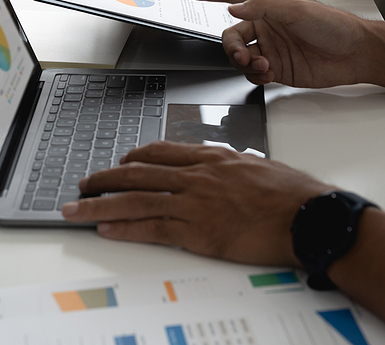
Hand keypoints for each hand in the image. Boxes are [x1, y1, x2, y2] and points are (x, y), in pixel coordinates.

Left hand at [61, 141, 331, 265]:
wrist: (306, 214)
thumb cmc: (291, 193)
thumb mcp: (257, 167)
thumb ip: (233, 168)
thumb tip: (226, 171)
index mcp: (212, 157)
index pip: (161, 152)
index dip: (134, 158)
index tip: (120, 162)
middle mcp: (198, 176)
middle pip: (138, 173)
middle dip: (105, 178)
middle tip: (85, 183)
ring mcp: (195, 202)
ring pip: (136, 200)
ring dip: (101, 204)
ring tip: (77, 208)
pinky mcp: (198, 231)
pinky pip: (152, 228)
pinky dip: (125, 228)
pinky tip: (106, 228)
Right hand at [184, 0, 369, 87]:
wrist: (355, 53)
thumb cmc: (333, 24)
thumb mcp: (296, 8)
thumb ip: (262, 6)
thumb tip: (234, 7)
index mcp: (267, 4)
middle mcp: (265, 24)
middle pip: (230, 35)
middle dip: (231, 48)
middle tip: (243, 55)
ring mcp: (270, 47)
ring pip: (238, 56)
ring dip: (244, 63)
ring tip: (262, 66)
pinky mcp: (276, 68)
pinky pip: (251, 73)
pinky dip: (254, 76)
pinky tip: (269, 73)